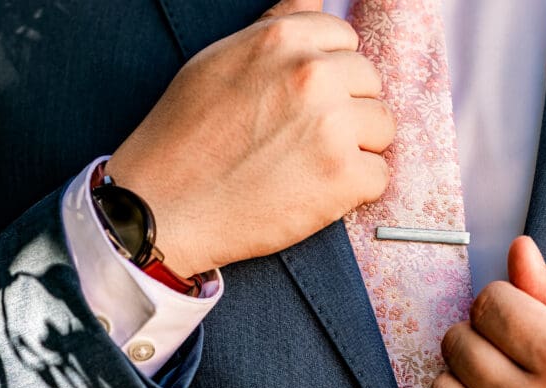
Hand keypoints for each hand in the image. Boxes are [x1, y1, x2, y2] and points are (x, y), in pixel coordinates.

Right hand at [104, 0, 393, 277]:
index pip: (345, 40)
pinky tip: (313, 192)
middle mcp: (313, 75)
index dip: (328, 74)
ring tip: (308, 166)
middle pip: (370, 82)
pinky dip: (353, 190)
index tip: (304, 102)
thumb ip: (276, 27)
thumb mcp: (220, 60)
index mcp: (284, 39)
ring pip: (382, 127)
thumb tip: (315, 1)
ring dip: (355, 148)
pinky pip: (378, 176)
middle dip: (346, 109)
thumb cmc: (183, 138)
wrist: (163, 208)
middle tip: (302, 140)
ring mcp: (332, 127)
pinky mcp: (343, 179)